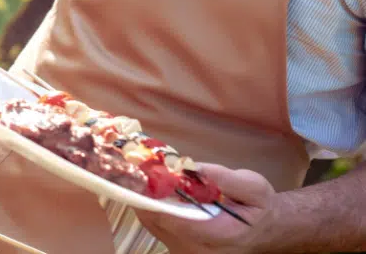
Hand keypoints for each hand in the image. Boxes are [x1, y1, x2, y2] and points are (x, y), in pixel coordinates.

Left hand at [136, 164, 276, 253]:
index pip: (174, 220)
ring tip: (151, 175)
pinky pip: (156, 227)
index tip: (146, 172)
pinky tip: (159, 191)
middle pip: (157, 221)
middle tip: (144, 166)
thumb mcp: (253, 187)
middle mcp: (198, 251)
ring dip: (148, 199)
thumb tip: (193, 167)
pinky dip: (153, 207)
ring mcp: (186, 253)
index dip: (155, 196)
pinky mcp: (179, 250)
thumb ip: (224, 178)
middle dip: (147, 193)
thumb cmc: (259, 207)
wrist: (266, 230)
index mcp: (219, 236)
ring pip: (152, 224)